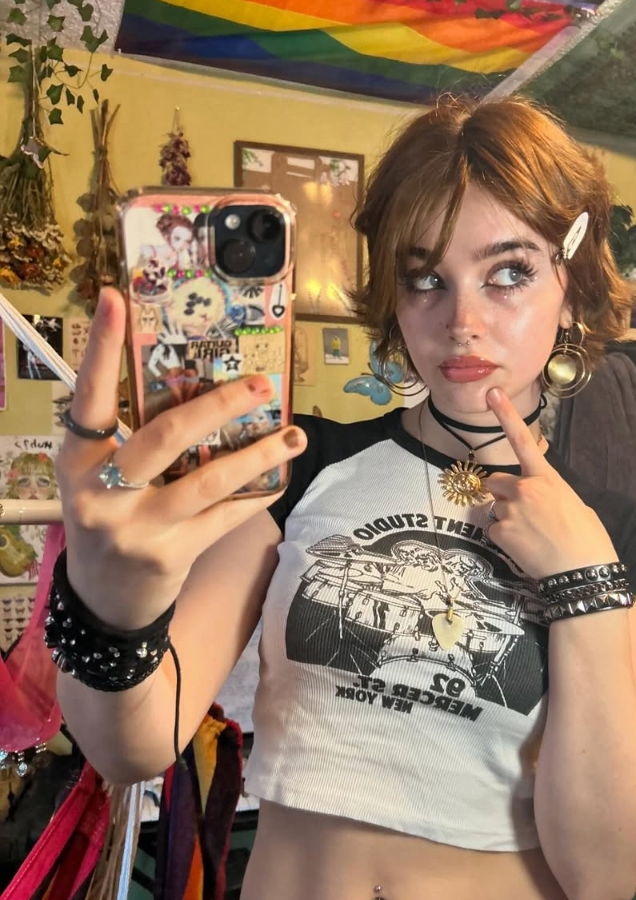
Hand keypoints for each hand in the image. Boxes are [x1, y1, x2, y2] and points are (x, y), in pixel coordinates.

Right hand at [55, 288, 306, 628]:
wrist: (104, 600)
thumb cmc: (107, 519)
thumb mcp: (97, 478)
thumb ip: (131, 441)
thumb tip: (198, 389)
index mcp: (78, 461)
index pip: (88, 397)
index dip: (101, 348)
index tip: (115, 299)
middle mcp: (103, 492)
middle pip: (166, 436)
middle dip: (220, 405)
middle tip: (261, 384)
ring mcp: (138, 527)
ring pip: (208, 480)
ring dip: (257, 454)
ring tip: (293, 435)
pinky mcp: (172, 555)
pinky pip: (225, 517)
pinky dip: (256, 495)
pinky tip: (280, 479)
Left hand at [483, 388, 616, 579]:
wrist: (582, 571)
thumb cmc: (588, 539)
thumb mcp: (575, 505)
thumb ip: (550, 493)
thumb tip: (538, 499)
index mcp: (546, 478)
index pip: (523, 441)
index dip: (506, 415)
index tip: (492, 394)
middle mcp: (524, 489)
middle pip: (496, 482)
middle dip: (503, 493)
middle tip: (523, 513)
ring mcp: (509, 511)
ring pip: (495, 508)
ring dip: (506, 518)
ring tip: (531, 536)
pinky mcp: (499, 533)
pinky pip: (494, 530)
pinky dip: (505, 538)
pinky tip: (525, 548)